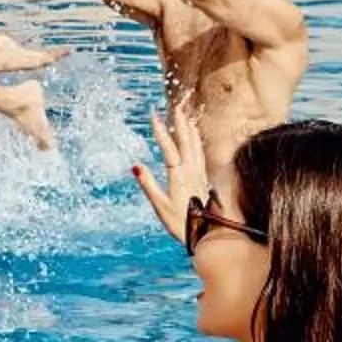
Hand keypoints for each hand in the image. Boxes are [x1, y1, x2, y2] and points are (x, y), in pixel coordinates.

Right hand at [132, 103, 209, 239]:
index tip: (153, 115)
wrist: (205, 234)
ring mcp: (199, 174)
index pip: (169, 148)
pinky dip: (197, 141)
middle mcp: (191, 171)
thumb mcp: (159, 205)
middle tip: (176, 106)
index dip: (160, 131)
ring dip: (190, 129)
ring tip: (186, 116)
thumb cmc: (180, 222)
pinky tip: (196, 138)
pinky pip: (200, 154)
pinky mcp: (203, 179)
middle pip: (186, 142)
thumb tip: (135, 165)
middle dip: (180, 122)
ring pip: (195, 146)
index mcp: (179, 176)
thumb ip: (148, 184)